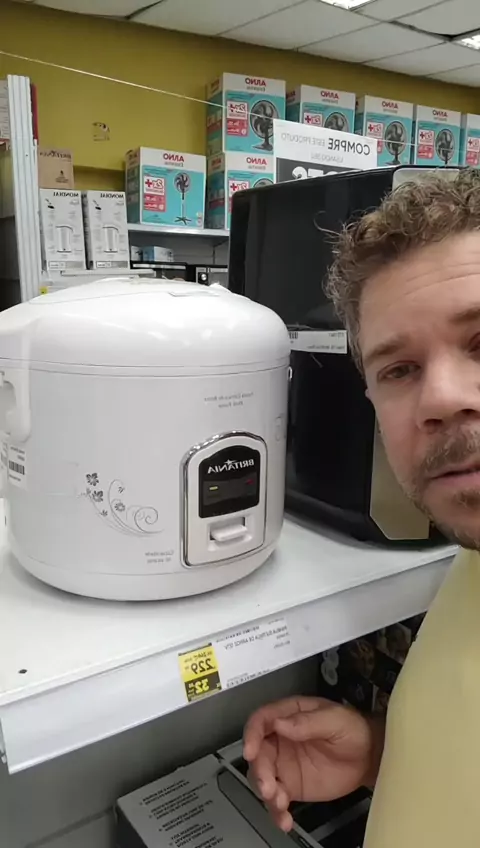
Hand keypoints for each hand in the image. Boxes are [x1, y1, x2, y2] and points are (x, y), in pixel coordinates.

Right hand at [243, 696, 383, 831]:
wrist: (369, 758)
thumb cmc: (354, 730)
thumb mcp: (335, 720)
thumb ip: (308, 721)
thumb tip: (281, 723)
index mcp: (289, 715)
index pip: (262, 721)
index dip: (252, 734)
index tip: (251, 751)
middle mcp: (281, 739)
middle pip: (258, 753)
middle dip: (260, 772)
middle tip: (268, 787)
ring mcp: (284, 764)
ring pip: (262, 778)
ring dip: (266, 793)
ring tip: (280, 804)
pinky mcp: (291, 786)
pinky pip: (277, 798)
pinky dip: (277, 811)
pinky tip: (285, 820)